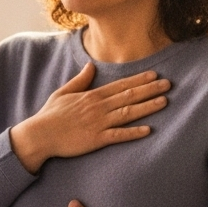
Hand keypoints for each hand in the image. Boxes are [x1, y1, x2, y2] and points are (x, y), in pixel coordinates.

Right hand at [10, 60, 169, 175]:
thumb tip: (90, 66)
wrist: (39, 135)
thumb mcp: (63, 92)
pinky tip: (148, 130)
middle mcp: (98, 107)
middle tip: (168, 84)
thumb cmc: (50, 115)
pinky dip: (133, 133)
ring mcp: (98, 123)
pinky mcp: (96, 140)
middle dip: (150, 89)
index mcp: (92, 95)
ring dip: (147, 107)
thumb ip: (80, 80)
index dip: (139, 80)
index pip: (120, 85)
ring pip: (127, 113)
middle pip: (129, 96)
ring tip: (164, 101)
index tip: (154, 74)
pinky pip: (118, 136)